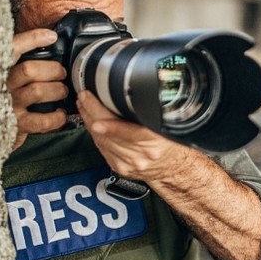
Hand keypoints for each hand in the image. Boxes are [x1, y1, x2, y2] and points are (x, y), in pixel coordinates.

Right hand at [8, 29, 66, 149]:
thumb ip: (20, 60)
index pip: (12, 48)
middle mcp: (0, 85)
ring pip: (38, 91)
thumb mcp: (5, 74)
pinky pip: (43, 120)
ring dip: (57, 90)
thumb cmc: (2, 96)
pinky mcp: (16, 124)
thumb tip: (49, 41)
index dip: (32, 39)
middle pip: (29, 69)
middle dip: (53, 70)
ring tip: (62, 91)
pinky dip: (57, 117)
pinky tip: (60, 113)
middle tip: (61, 73)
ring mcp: (8, 105)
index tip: (51, 36)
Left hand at [76, 90, 201, 182]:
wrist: (175, 168)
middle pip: (110, 134)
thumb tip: (138, 91)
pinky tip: (91, 122)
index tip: (99, 118)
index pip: (130, 133)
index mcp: (156, 141)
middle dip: (93, 113)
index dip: (112, 126)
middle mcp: (141, 155)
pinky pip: (102, 149)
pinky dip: (94, 134)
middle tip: (85, 97)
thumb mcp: (169, 124)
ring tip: (84, 105)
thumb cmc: (173, 144)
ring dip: (90, 121)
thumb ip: (154, 111)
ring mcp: (129, 163)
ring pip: (102, 140)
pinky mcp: (120, 168)